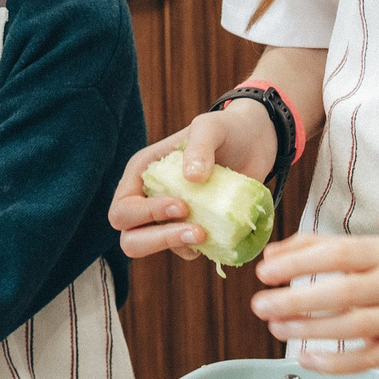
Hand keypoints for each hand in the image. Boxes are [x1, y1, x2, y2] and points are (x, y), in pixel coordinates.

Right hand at [106, 99, 277, 260]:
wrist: (254, 143)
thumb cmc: (225, 130)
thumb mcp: (211, 128)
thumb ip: (199, 146)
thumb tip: (191, 177)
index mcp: (141, 173)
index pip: (124, 209)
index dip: (146, 214)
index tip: (182, 206)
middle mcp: (148, 198)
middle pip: (130, 239)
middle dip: (159, 240)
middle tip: (197, 231)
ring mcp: (168, 217)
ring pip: (154, 249)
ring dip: (179, 246)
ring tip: (207, 234)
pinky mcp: (190, 228)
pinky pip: (184, 251)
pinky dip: (199, 249)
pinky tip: (218, 235)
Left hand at [246, 233, 378, 372]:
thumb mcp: (373, 252)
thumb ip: (321, 247)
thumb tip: (272, 254)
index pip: (337, 254)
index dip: (299, 262)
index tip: (264, 271)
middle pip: (341, 292)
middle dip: (297, 300)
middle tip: (261, 304)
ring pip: (350, 327)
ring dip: (309, 330)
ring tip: (276, 328)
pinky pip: (365, 360)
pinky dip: (333, 363)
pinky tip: (306, 359)